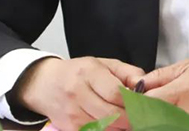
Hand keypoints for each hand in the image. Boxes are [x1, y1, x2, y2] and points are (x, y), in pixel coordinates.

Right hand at [13, 56, 144, 129]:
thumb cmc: (77, 73)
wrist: (45, 84)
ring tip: (128, 121)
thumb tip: (143, 84)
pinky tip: (114, 125)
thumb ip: (127, 72)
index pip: (115, 93)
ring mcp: (72, 112)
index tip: (143, 104)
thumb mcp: (103, 64)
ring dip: (120, 127)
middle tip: (141, 117)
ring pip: (105, 127)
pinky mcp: (69, 127)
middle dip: (130, 118)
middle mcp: (78, 92)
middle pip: (112, 113)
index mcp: (88, 73)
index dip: (133, 101)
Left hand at [139, 58, 188, 130]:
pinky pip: (181, 130)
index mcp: (181, 92)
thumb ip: (162, 76)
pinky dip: (173, 125)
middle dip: (142, 118)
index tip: (131, 102)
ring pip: (164, 127)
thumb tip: (141, 84)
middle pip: (151, 123)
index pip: (145, 104)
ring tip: (159, 114)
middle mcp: (186, 115)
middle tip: (139, 112)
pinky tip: (174, 120)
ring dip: (157, 122)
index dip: (135, 104)